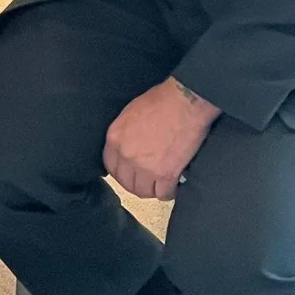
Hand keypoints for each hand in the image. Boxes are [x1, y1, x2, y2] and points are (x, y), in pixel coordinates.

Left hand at [103, 77, 219, 199]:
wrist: (184, 102)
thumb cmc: (162, 100)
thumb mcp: (131, 113)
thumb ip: (126, 133)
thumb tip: (130, 144)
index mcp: (115, 137)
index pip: (110, 165)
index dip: (122, 172)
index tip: (130, 174)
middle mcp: (126, 154)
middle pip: (126, 182)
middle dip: (136, 184)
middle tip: (148, 182)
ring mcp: (144, 166)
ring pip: (143, 191)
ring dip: (152, 190)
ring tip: (161, 185)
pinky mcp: (165, 174)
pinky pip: (163, 194)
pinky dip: (169, 192)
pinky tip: (174, 186)